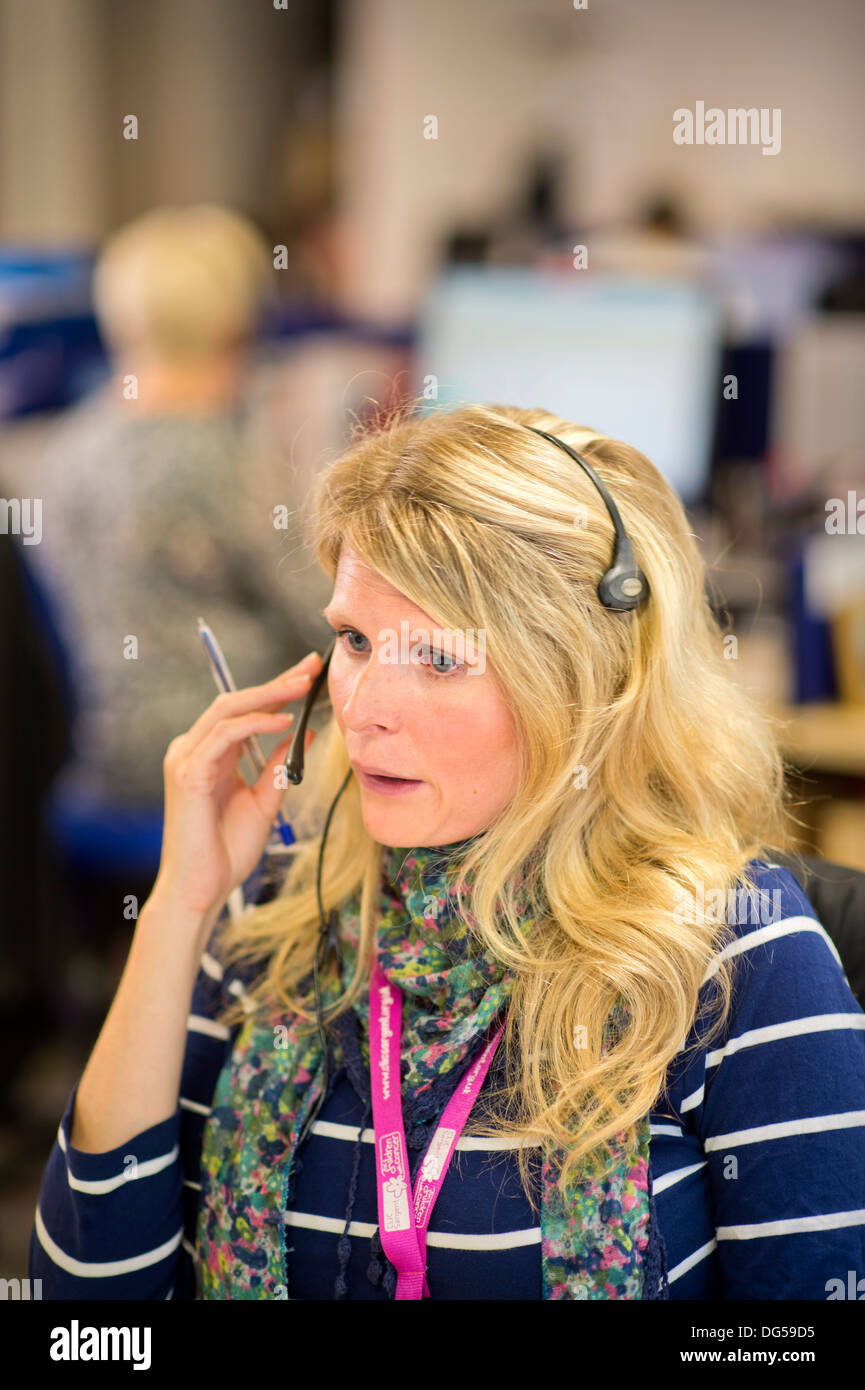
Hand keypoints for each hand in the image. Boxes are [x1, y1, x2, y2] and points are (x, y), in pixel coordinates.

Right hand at [152, 651, 322, 917]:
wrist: (201, 890)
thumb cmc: (226, 851)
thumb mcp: (264, 801)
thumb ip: (280, 767)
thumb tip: (306, 734)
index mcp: (209, 755)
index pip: (244, 711)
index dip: (277, 689)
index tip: (311, 674)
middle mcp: (193, 750)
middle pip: (235, 701)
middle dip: (277, 682)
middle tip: (312, 667)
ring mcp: (186, 759)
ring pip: (227, 710)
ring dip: (269, 695)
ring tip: (304, 686)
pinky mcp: (188, 774)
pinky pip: (223, 736)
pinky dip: (254, 725)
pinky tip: (284, 721)